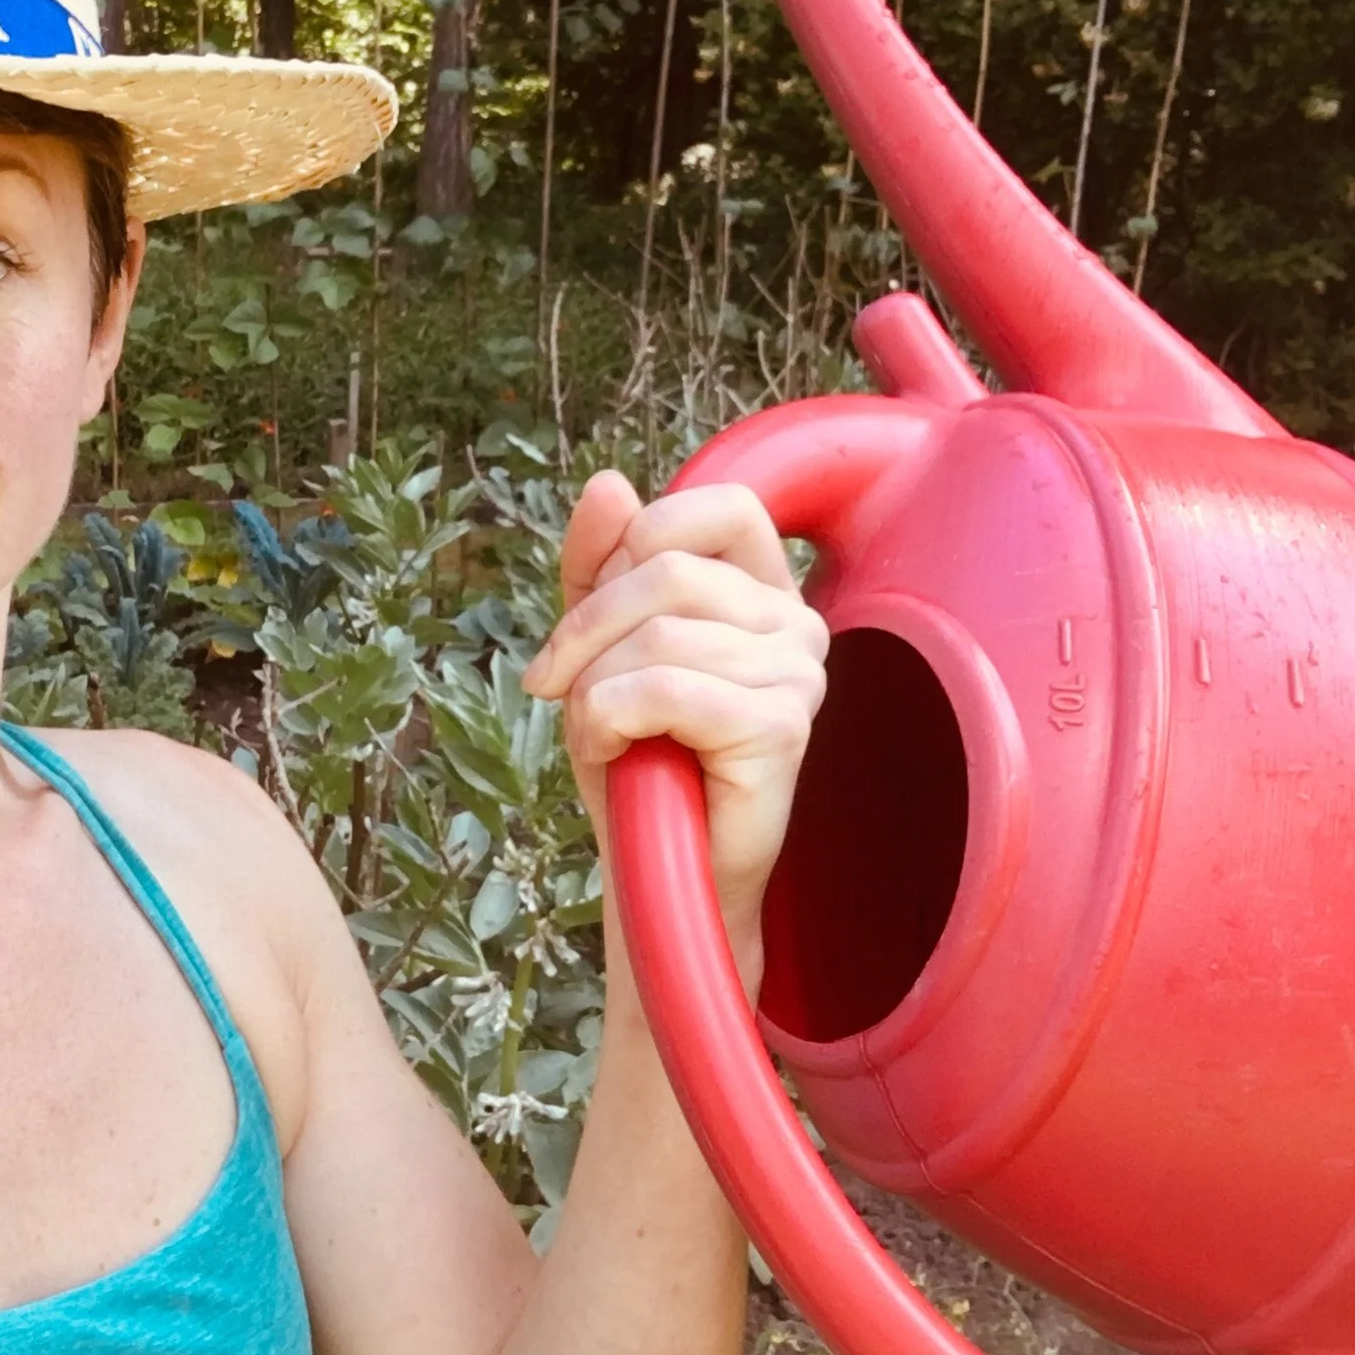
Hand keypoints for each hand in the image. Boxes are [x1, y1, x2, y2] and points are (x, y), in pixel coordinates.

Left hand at [520, 471, 828, 993]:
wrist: (656, 870)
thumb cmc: (635, 758)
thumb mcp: (598, 645)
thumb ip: (600, 564)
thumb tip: (608, 483)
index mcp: (762, 588)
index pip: (717, 503)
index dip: (634, 543)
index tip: (589, 614)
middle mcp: (797, 622)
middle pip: (667, 569)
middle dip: (584, 628)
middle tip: (556, 686)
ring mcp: (799, 674)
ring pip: (658, 632)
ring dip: (593, 688)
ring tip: (598, 733)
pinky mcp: (782, 728)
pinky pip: (667, 688)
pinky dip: (609, 718)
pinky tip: (615, 752)